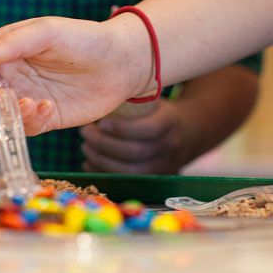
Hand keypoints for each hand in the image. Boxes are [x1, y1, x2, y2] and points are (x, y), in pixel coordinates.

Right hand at [0, 15, 151, 134]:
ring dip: (8, 114)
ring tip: (32, 104)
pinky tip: (48, 107)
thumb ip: (13, 43)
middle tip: (2, 99)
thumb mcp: (47, 32)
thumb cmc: (84, 38)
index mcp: (5, 48)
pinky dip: (30, 121)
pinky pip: (25, 127)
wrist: (122, 62)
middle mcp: (10, 74)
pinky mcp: (43, 117)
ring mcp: (25, 96)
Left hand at [80, 99, 195, 173]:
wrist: (187, 132)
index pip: (147, 129)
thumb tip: (94, 91)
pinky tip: (89, 162)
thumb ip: (131, 97)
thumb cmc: (158, 111)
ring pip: (129, 171)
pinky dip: (103, 173)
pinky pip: (126, 182)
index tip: (101, 122)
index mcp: (170, 122)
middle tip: (85, 132)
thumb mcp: (152, 99)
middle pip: (135, 152)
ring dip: (100, 160)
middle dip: (104, 144)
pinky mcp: (154, 179)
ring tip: (86, 146)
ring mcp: (164, 166)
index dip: (121, 128)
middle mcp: (170, 147)